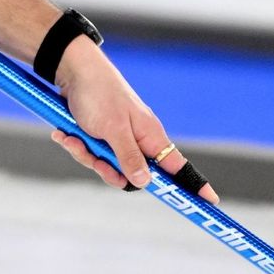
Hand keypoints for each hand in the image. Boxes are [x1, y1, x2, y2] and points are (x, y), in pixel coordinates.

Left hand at [48, 38, 218, 203]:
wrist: (73, 70)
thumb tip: (146, 184)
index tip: (210, 203)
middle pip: (131, 175)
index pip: (178, 167)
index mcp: (151, 137)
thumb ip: (130, 157)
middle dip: (107, 170)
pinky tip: (63, 134)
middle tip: (95, 158)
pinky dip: (76, 145)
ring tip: (73, 137)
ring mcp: (117, 138)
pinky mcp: (99, 135)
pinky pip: (89, 153)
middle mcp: (137, 140)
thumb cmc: (99, 94)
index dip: (193, 185)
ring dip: (86, 154)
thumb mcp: (114, 129)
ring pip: (106, 165)